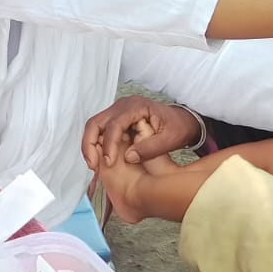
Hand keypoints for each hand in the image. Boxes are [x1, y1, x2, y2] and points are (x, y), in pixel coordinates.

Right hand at [82, 96, 198, 167]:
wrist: (183, 120)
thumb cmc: (178, 128)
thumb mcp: (170, 140)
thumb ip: (150, 148)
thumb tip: (128, 157)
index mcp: (137, 107)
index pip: (115, 124)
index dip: (109, 144)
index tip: (109, 162)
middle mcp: (123, 106)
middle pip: (96, 122)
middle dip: (90, 144)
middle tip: (92, 165)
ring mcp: (118, 111)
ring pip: (94, 126)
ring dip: (90, 145)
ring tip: (94, 165)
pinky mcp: (117, 119)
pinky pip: (100, 130)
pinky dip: (96, 145)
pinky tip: (100, 160)